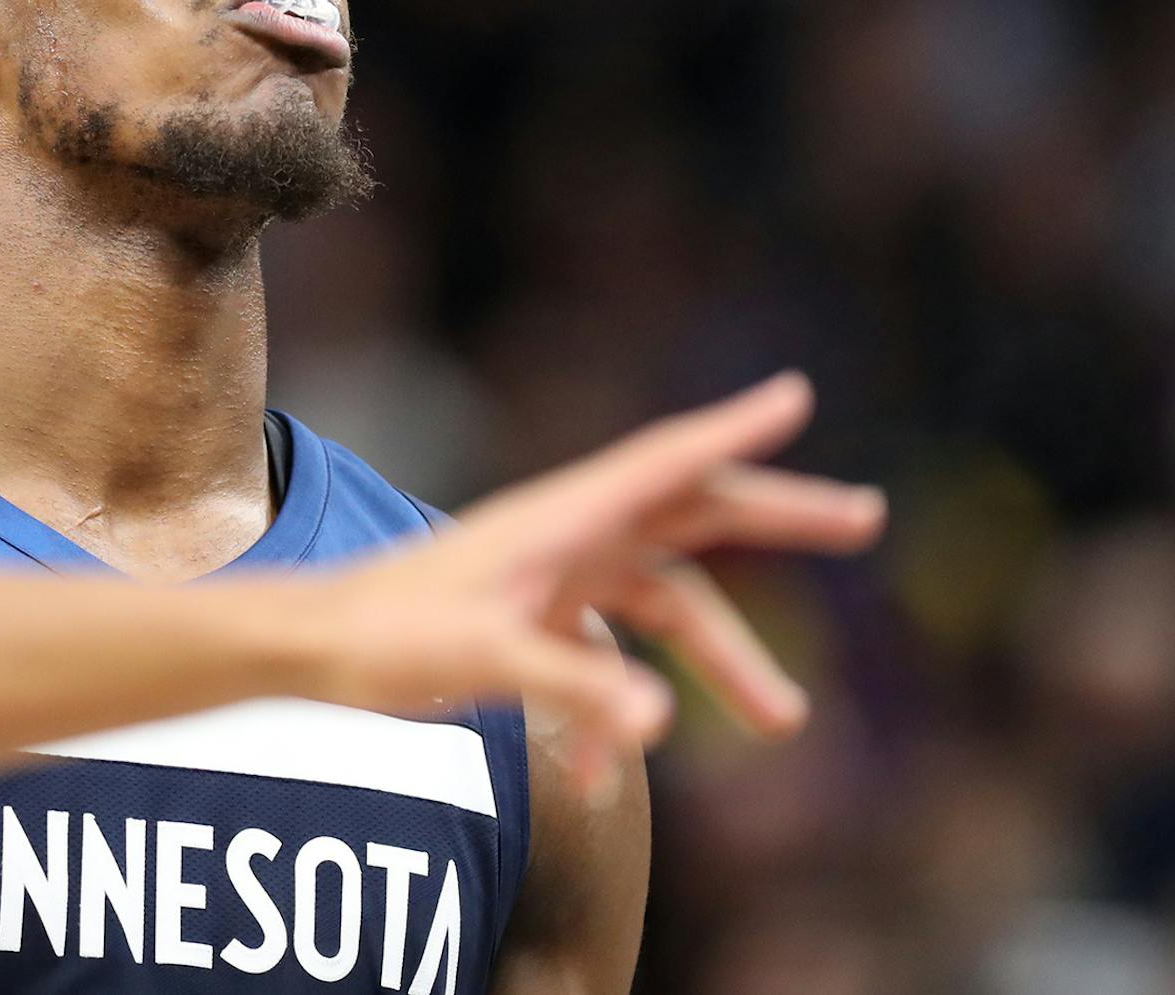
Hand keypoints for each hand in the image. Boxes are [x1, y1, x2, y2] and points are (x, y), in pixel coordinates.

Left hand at [310, 373, 882, 776]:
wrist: (309, 652)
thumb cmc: (384, 640)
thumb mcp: (483, 663)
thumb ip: (573, 694)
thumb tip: (660, 729)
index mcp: (560, 518)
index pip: (666, 462)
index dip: (736, 429)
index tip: (799, 393)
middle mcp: (566, 535)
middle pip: (692, 517)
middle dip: (779, 518)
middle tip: (866, 517)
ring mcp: (552, 576)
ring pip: (665, 602)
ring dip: (724, 658)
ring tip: (786, 721)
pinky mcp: (530, 619)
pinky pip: (606, 658)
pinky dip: (621, 711)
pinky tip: (608, 782)